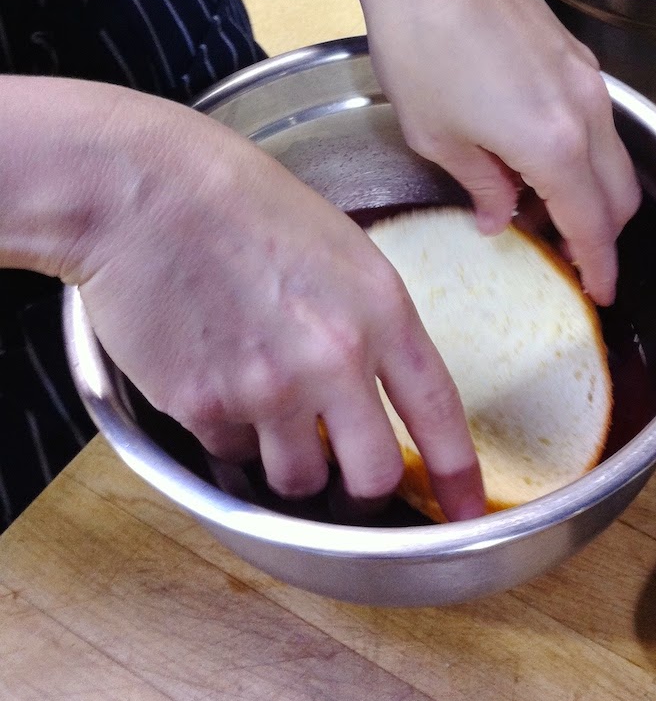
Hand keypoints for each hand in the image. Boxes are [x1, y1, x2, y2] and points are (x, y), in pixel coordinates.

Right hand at [71, 92, 484, 517]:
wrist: (144, 190)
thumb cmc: (241, 200)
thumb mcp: (341, 248)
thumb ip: (370, 320)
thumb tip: (375, 380)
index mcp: (381, 310)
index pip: (438, 413)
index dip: (457, 475)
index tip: (466, 509)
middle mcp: (334, 359)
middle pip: (374, 477)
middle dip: (364, 490)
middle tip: (348, 479)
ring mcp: (268, 389)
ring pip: (298, 480)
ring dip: (289, 463)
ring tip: (266, 409)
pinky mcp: (203, 406)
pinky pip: (231, 453)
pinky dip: (230, 435)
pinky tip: (215, 380)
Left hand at [359, 0, 641, 308]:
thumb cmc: (418, 43)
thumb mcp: (435, 134)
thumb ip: (482, 185)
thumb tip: (500, 216)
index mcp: (556, 145)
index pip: (593, 224)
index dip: (599, 266)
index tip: (599, 294)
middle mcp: (588, 112)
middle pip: (622, 194)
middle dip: (604, 234)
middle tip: (570, 257)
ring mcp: (586, 77)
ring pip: (614, 156)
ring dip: (593, 192)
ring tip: (546, 210)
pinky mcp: (573, 52)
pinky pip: (596, 121)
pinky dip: (584, 153)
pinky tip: (537, 156)